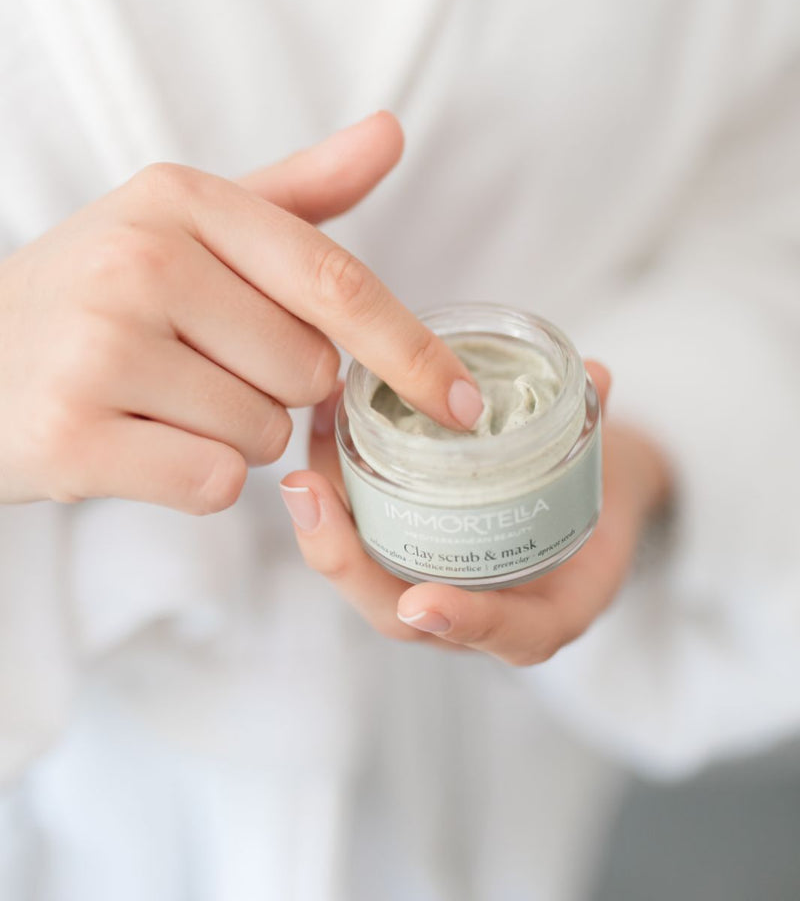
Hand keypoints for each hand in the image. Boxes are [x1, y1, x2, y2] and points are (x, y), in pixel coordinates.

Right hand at [0, 113, 483, 509]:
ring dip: (232, 436)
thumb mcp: (185, 225)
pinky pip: (209, 485)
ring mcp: (98, 348)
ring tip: (157, 400)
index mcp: (181, 201)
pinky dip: (190, 480)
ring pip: (261, 435)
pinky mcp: (70, 434)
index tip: (464, 406)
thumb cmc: (95, 292)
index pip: (336, 282)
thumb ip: (298, 191)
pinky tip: (134, 442)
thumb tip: (393, 131)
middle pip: (308, 373)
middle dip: (277, 390)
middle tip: (198, 366)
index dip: (411, 351)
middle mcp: (139, 262)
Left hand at [280, 364, 672, 663]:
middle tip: (309, 494)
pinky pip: (357, 538)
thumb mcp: (611, 475)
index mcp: (541, 612)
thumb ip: (599, 431)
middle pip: (396, 612)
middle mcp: (475, 611)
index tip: (424, 601)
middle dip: (343, 559)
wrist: (583, 504)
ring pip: (363, 576)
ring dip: (321, 522)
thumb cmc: (597, 497)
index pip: (505, 634)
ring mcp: (433, 588)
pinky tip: (318, 432)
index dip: (465, 621)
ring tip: (299, 460)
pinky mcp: (402, 554)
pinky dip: (332, 491)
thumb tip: (597, 375)